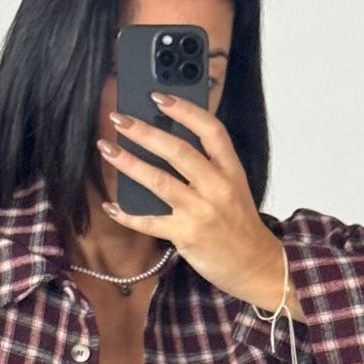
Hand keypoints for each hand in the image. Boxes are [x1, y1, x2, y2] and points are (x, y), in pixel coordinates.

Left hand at [96, 97, 288, 308]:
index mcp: (230, 170)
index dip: (184, 110)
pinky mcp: (186, 235)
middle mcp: (216, 187)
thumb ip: (209, 166)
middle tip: (120, 119)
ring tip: (108, 149)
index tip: (158, 98)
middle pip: (177, 151)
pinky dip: (127, 214)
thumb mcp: (234, 187)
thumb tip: (168, 142)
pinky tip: (111, 206)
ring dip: (129, 163)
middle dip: (145, 132)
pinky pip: (150, 222)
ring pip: (158, 181)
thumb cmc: (240, 225)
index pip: (210, 130)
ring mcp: (200, 212)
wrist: (255, 266)